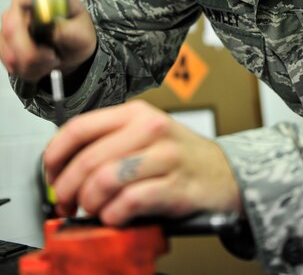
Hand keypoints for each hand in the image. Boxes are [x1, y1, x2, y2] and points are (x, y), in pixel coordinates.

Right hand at [0, 0, 96, 81]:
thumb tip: (52, 26)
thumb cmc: (78, 34)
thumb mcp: (82, 32)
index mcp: (41, 0)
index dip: (26, 22)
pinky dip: (30, 71)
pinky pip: (11, 66)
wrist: (75, 52)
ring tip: (52, 59)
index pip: (19, 1)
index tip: (44, 41)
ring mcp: (10, 30)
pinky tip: (43, 65)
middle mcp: (20, 12)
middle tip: (53, 57)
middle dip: (32, 53)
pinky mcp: (7, 48)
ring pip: (10, 53)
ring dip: (34, 65)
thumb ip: (68, 29)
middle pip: (10, 31)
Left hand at [44, 100, 241, 225]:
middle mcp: (150, 129)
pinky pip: (129, 203)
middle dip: (67, 189)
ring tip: (93, 210)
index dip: (54, 155)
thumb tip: (63, 164)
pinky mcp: (176, 187)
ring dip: (90, 204)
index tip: (50, 174)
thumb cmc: (178, 154)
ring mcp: (165, 157)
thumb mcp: (144, 133)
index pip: (79, 127)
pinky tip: (115, 216)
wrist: (224, 172)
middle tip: (66, 203)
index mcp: (135, 113)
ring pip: (105, 180)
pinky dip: (113, 215)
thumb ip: (108, 141)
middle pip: (88, 159)